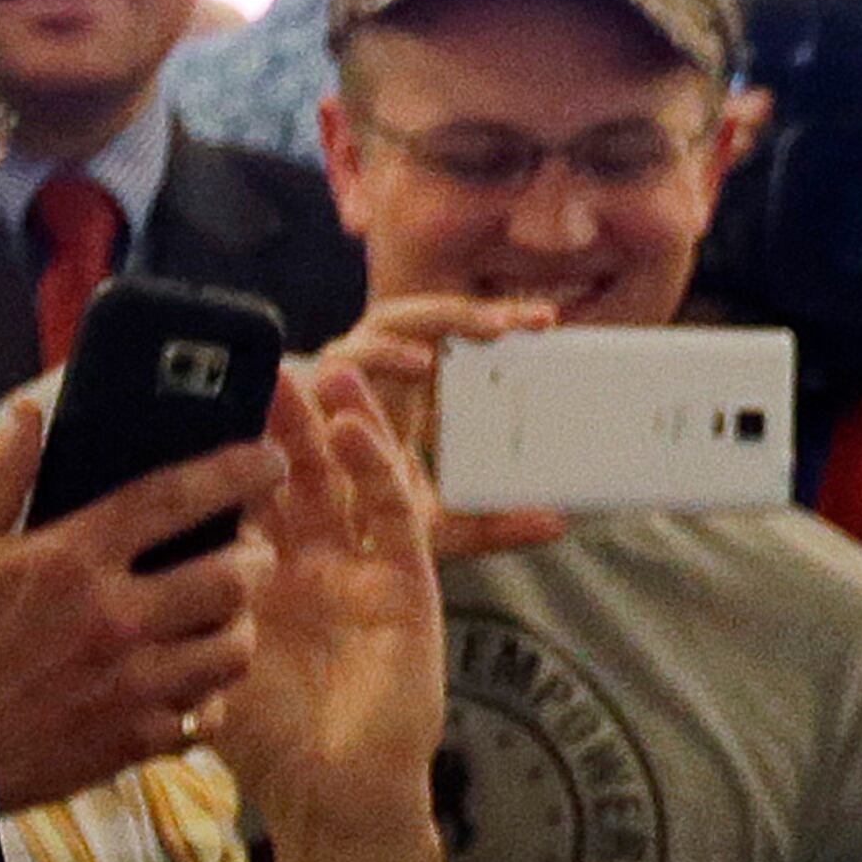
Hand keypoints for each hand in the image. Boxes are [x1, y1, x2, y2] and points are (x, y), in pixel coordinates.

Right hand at [0, 387, 287, 811]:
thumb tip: (30, 410)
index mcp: (69, 558)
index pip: (175, 497)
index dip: (236, 472)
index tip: (269, 460)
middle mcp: (111, 618)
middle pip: (233, 577)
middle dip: (254, 559)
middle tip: (248, 553)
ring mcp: (127, 685)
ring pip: (233, 648)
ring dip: (237, 628)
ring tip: (221, 617)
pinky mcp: (129, 743)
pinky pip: (204, 715)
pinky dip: (205, 699)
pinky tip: (185, 684)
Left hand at [210, 363, 446, 839]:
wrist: (333, 798)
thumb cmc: (265, 743)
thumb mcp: (197, 665)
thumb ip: (164, 617)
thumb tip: (90, 570)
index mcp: (257, 576)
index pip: (240, 494)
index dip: (224, 445)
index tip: (200, 388)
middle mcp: (310, 564)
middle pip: (294, 474)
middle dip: (279, 419)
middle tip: (258, 360)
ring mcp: (361, 571)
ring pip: (346, 481)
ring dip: (335, 426)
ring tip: (318, 372)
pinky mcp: (408, 586)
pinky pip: (392, 518)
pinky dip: (378, 472)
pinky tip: (356, 433)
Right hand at [318, 293, 568, 560]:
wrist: (304, 548)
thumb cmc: (369, 520)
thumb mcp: (441, 527)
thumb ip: (493, 523)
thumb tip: (557, 523)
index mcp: (415, 387)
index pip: (460, 335)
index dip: (498, 319)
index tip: (547, 320)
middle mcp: (380, 370)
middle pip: (428, 319)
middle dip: (473, 313)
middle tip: (525, 322)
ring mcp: (344, 374)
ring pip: (385, 326)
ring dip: (432, 325)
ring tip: (481, 336)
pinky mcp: (310, 388)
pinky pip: (340, 361)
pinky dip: (377, 357)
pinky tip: (417, 367)